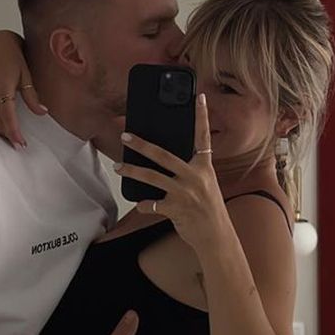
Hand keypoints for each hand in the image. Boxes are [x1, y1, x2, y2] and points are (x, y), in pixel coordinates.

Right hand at [0, 30, 46, 147]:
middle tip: (18, 144)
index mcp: (2, 85)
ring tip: (9, 137)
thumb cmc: (10, 54)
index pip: (7, 115)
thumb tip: (42, 112)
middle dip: (7, 134)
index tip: (20, 143)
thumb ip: (32, 95)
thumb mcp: (25, 73)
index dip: (13, 131)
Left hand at [114, 94, 230, 250]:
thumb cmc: (208, 209)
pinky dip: (144, 205)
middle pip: (164, 155)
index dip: (201, 117)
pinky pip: (152, 204)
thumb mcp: (205, 184)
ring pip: (152, 177)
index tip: (198, 97)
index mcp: (204, 167)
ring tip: (118, 167)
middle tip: (126, 136)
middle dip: (142, 145)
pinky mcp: (176, 209)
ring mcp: (185, 193)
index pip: (203, 137)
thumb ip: (188, 171)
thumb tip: (162, 160)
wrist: (216, 236)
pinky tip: (140, 204)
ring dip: (132, 171)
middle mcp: (196, 176)